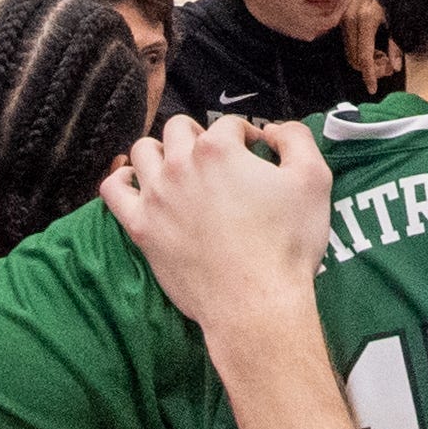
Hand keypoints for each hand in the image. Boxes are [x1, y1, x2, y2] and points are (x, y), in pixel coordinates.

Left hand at [101, 114, 333, 341]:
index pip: (229, 126)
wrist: (255, 302)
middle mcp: (180, 165)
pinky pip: (113, 190)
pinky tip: (137, 184)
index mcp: (218, 150)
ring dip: (162, 152)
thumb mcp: (314, 180)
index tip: (257, 155)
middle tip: (219, 160)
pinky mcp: (141, 227)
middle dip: (201, 136)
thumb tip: (274, 130)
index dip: (247, 136)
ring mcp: (155, 196)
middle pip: (179, 129)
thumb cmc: (286, 244)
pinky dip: (122, 180)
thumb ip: (296, 139)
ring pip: (143, 151)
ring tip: (179, 168)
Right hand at [341, 0, 400, 93]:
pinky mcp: (341, 16)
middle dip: (370, 69)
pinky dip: (359, 49)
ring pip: (349, 52)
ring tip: (381, 54)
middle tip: (386, 65)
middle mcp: (350, 20)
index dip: (369, 76)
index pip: (364, 58)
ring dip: (364, 59)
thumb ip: (397, 44)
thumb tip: (395, 67)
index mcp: (366, 20)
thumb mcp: (397, 17)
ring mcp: (343, 17)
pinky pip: (347, 42)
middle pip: (354, 59)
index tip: (372, 89)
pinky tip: (372, 45)